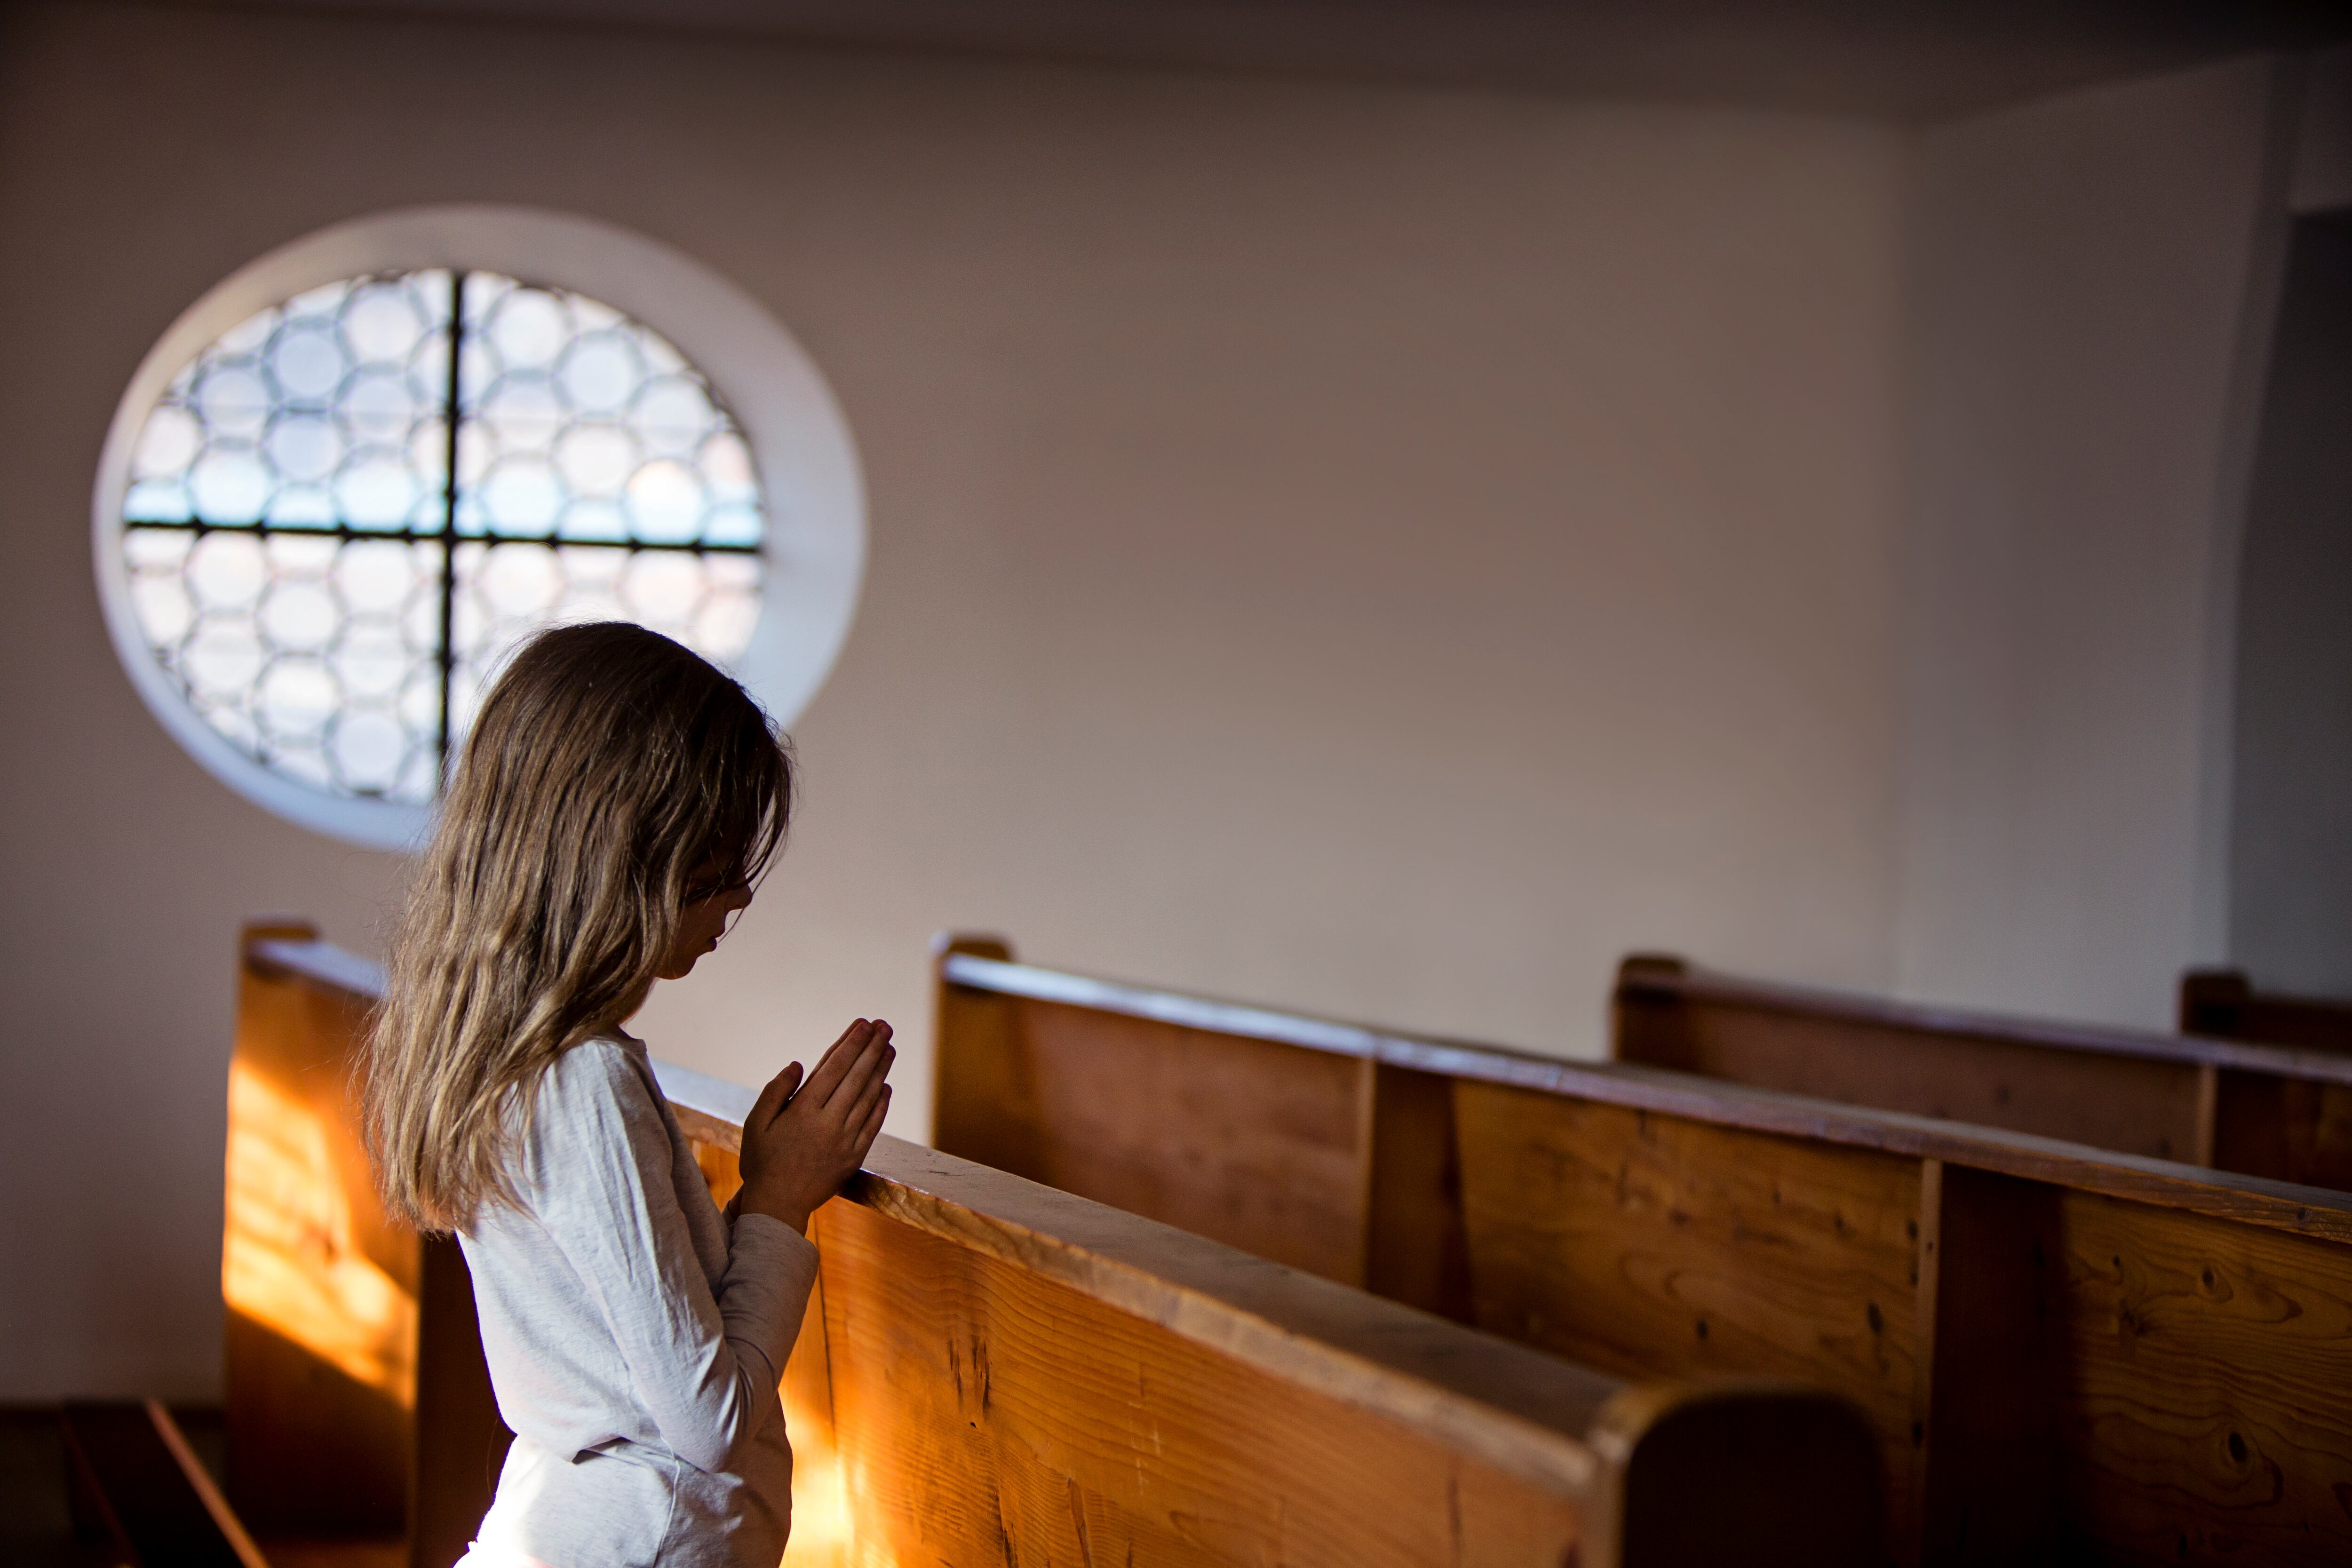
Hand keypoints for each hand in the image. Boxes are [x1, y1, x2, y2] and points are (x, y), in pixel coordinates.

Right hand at [735, 1019, 893, 1234]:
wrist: (777, 1207)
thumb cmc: (761, 1162)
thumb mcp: (755, 1124)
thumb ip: (775, 1091)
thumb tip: (799, 1065)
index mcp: (803, 1111)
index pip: (834, 1068)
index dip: (851, 1044)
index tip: (864, 1024)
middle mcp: (828, 1123)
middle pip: (856, 1077)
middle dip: (872, 1049)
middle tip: (885, 1027)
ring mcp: (845, 1141)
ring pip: (868, 1098)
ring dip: (881, 1071)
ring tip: (890, 1049)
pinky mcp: (854, 1157)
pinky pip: (873, 1125)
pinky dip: (881, 1104)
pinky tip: (886, 1087)